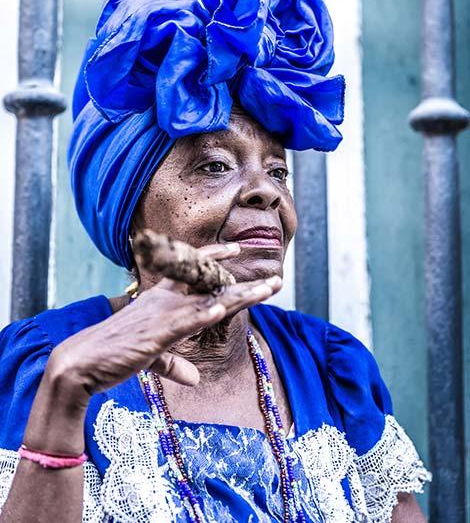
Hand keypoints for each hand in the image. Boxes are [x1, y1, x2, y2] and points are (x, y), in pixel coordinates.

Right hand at [46, 243, 281, 406]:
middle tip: (276, 279)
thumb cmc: (115, 355)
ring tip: (268, 290)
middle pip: (211, 285)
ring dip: (241, 296)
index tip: (236, 248)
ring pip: (209, 301)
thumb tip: (195, 378)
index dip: (214, 257)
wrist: (82, 362)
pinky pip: (185, 321)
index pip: (192, 271)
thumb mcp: (151, 357)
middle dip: (245, 283)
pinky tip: (221, 309)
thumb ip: (175, 364)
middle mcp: (165, 300)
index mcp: (160, 298)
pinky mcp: (156, 334)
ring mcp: (162, 315)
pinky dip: (203, 314)